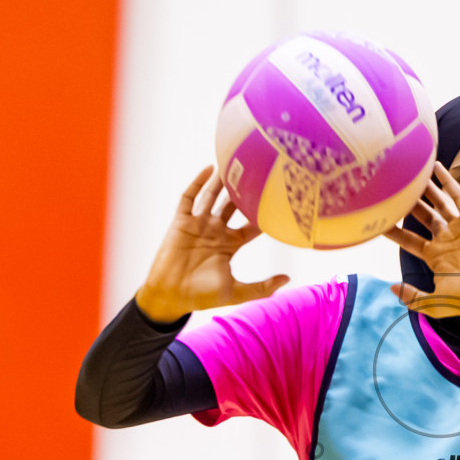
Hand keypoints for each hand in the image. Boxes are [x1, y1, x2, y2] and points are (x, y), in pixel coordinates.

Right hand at [134, 167, 287, 321]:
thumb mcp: (237, 291)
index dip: (263, 215)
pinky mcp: (181, 222)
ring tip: (234, 163)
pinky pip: (189, 197)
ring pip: (212, 197)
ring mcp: (198, 225)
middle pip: (233, 206)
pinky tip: (209, 169)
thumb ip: (262, 287)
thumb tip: (288, 278)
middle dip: (243, 193)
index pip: (250, 226)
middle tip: (257, 174)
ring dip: (222, 182)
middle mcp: (215, 231)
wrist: (171, 295)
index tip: (277, 202)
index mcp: (229, 245)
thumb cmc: (202, 296)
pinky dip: (198, 182)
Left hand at [382, 163, 459, 316]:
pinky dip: (448, 182)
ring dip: (426, 190)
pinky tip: (437, 168)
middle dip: (410, 205)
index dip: (394, 231)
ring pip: (438, 204)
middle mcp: (446, 240)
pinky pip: (458, 197)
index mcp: (436, 257)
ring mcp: (458, 229)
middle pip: (423, 217)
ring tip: (412, 174)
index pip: (409, 240)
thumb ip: (412, 297)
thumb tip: (392, 287)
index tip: (379, 221)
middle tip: (395, 190)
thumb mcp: (433, 303)